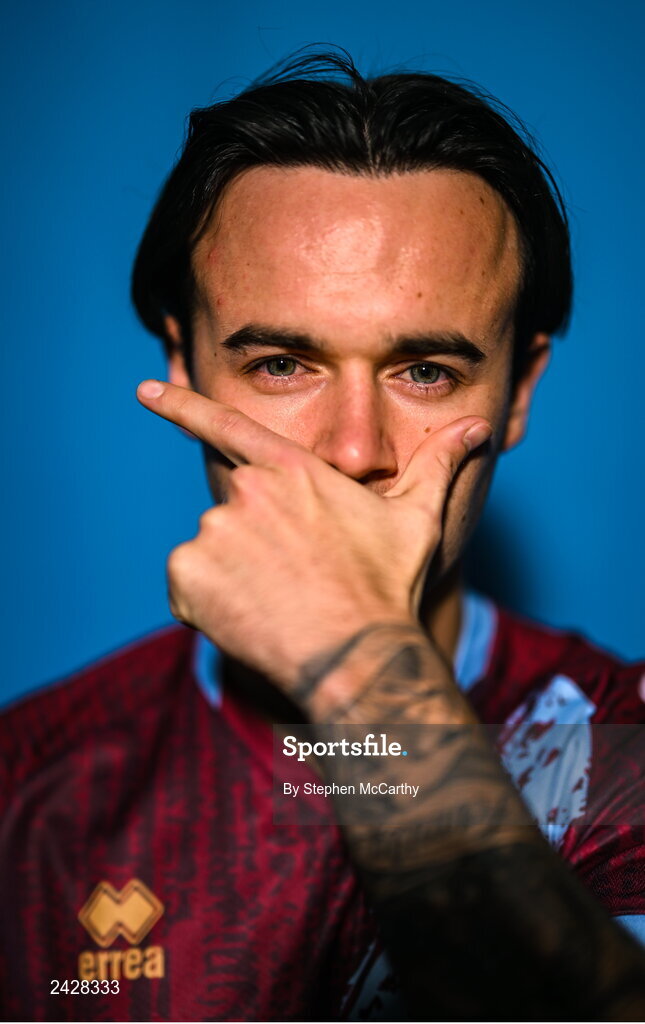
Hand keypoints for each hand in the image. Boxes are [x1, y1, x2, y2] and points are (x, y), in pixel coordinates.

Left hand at [137, 379, 490, 692]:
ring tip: (278, 601)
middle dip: (257, 543)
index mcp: (293, 471)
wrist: (355, 654)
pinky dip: (210, 603)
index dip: (183, 405)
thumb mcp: (416, 519)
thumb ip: (439, 464)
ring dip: (235, 574)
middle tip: (295, 579)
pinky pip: (190, 586)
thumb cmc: (386, 586)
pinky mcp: (187, 575)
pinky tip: (250, 618)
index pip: (228, 426)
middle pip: (236, 513)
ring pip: (212, 551)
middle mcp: (247, 490)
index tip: (145, 389)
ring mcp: (213, 531)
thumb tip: (478, 425)